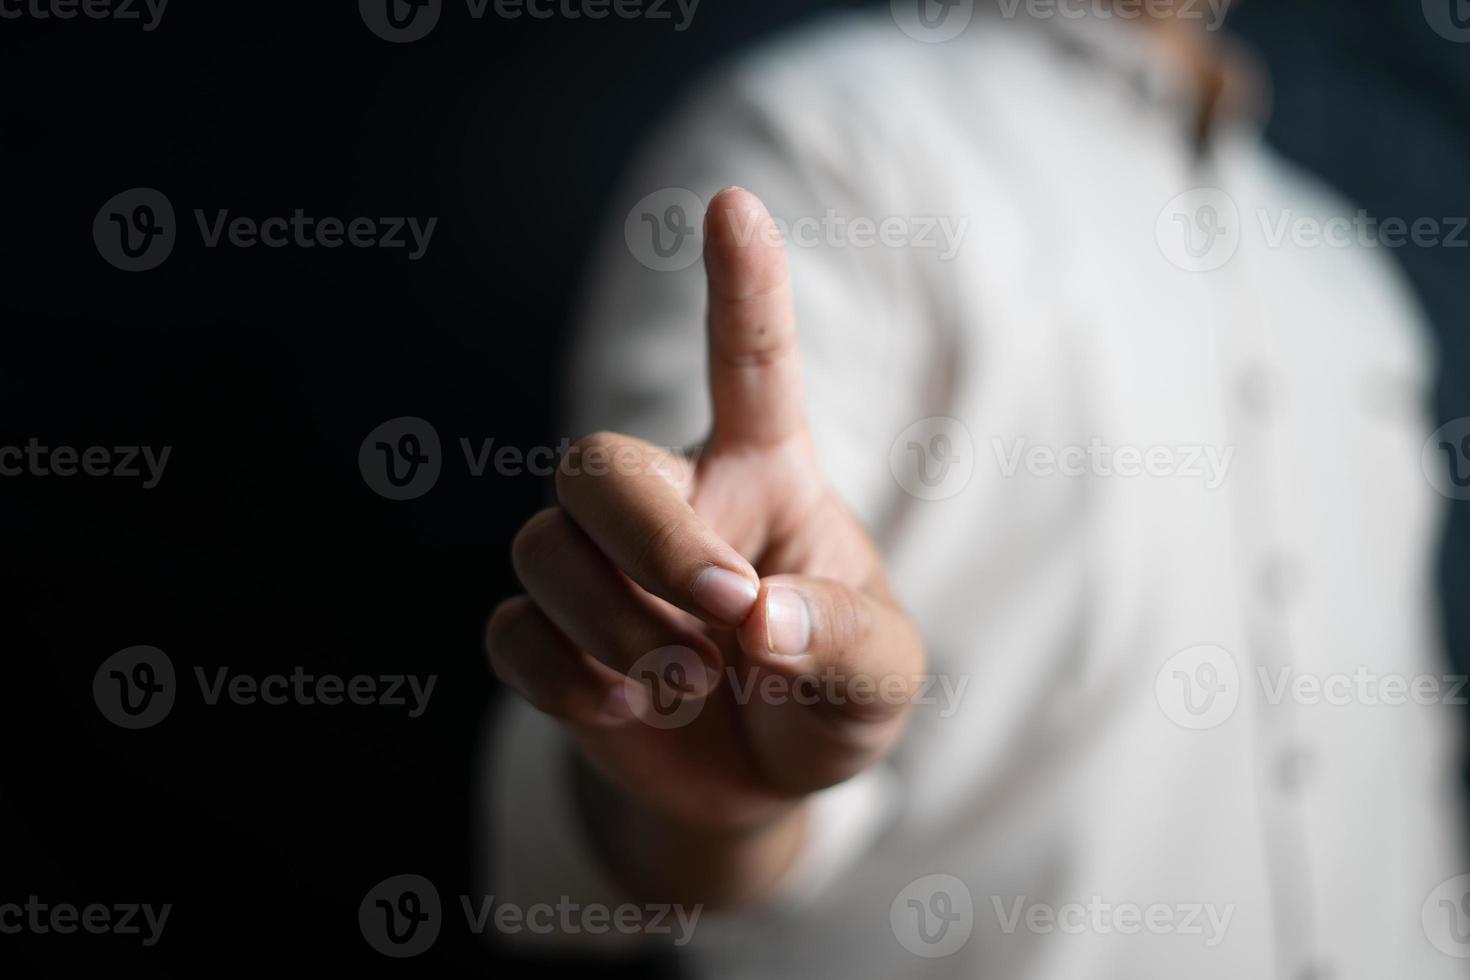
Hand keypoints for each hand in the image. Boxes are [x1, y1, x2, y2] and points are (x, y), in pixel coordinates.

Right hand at [486, 187, 924, 905]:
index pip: (750, 365)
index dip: (743, 286)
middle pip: (596, 462)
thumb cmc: (828, 696)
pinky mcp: (549, 635)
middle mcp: (673, 502)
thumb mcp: (878, 679)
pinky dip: (563, 676)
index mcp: (766, 477)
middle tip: (727, 616)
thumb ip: (841, 640)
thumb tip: (760, 619)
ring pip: (541, 545)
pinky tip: (623, 706)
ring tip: (687, 683)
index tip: (734, 202)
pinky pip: (509, 629)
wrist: (759, 782)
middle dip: (653, 543)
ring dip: (615, 627)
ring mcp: (599, 568)